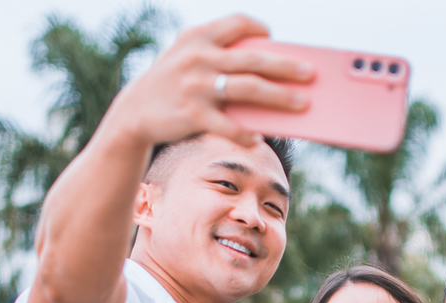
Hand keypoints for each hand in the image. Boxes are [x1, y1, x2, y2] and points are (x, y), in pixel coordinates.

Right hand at [104, 14, 313, 149]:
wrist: (134, 112)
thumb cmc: (173, 84)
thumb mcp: (188, 59)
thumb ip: (220, 58)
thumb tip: (270, 76)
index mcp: (198, 36)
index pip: (237, 22)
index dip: (259, 29)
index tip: (274, 38)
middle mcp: (198, 57)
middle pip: (253, 60)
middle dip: (286, 67)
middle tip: (311, 74)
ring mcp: (195, 86)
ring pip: (249, 89)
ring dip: (280, 97)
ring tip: (303, 104)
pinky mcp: (192, 114)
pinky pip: (228, 125)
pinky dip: (246, 132)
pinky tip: (260, 137)